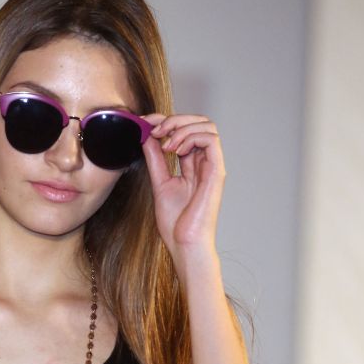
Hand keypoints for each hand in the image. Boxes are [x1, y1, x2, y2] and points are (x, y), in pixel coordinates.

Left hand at [141, 112, 225, 269]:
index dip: (167, 121)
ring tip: (166, 144)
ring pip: (207, 126)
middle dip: (175, 119)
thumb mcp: (159, 182)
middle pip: (199, 122)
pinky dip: (191, 137)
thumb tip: (147, 136)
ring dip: (182, 127)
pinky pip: (211, 139)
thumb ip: (156, 159)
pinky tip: (176, 150)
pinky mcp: (217, 172)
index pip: (186, 130)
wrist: (184, 243)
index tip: (146, 123)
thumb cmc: (175, 222)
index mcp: (192, 165)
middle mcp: (204, 163)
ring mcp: (212, 166)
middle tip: (156, 130)